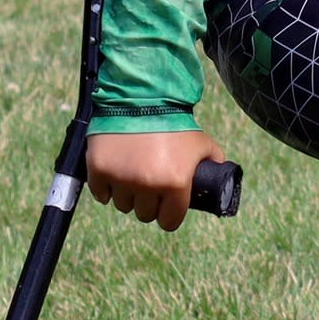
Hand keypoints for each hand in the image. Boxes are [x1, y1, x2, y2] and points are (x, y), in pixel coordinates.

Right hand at [85, 128, 221, 232]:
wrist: (142, 98)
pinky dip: (106, 188)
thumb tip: (219, 183)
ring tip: (133, 176)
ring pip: (122, 205)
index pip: (169, 221)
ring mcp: (121, 178)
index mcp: (175, 183)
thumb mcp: (202, 144)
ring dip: (128, 195)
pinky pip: (100, 194)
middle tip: (150, 186)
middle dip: (149, 204)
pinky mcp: (99, 169)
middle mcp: (147, 185)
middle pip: (145, 214)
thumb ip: (212, 164)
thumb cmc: (175, 123)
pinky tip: (115, 175)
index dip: (169, 215)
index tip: (166, 207)